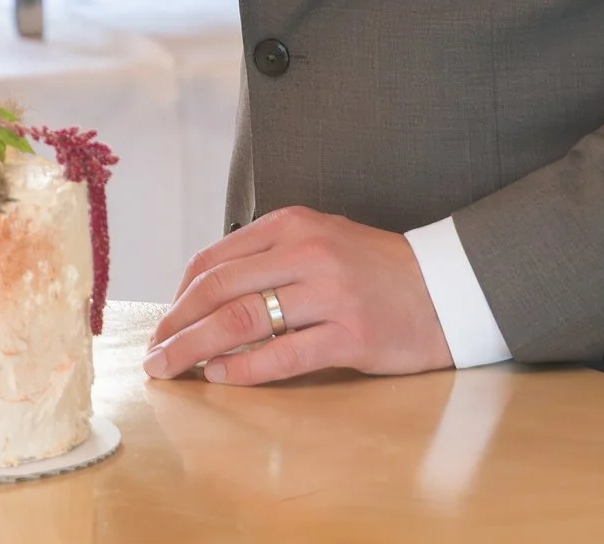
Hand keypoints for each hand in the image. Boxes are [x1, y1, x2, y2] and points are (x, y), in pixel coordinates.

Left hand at [143, 206, 453, 385]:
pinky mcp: (352, 334)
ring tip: (174, 369)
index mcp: (291, 225)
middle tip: (154, 354)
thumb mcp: (319, 240)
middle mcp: (306, 252)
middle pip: (218, 290)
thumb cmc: (375, 269)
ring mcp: (330, 292)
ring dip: (197, 349)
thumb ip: (269, 257)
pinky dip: (245, 369)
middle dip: (176, 326)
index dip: (179, 296)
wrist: (448, 287)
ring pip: (242, 320)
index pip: (214, 259)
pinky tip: (222, 378)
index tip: (164, 323)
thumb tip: (206, 295)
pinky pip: (285, 355)